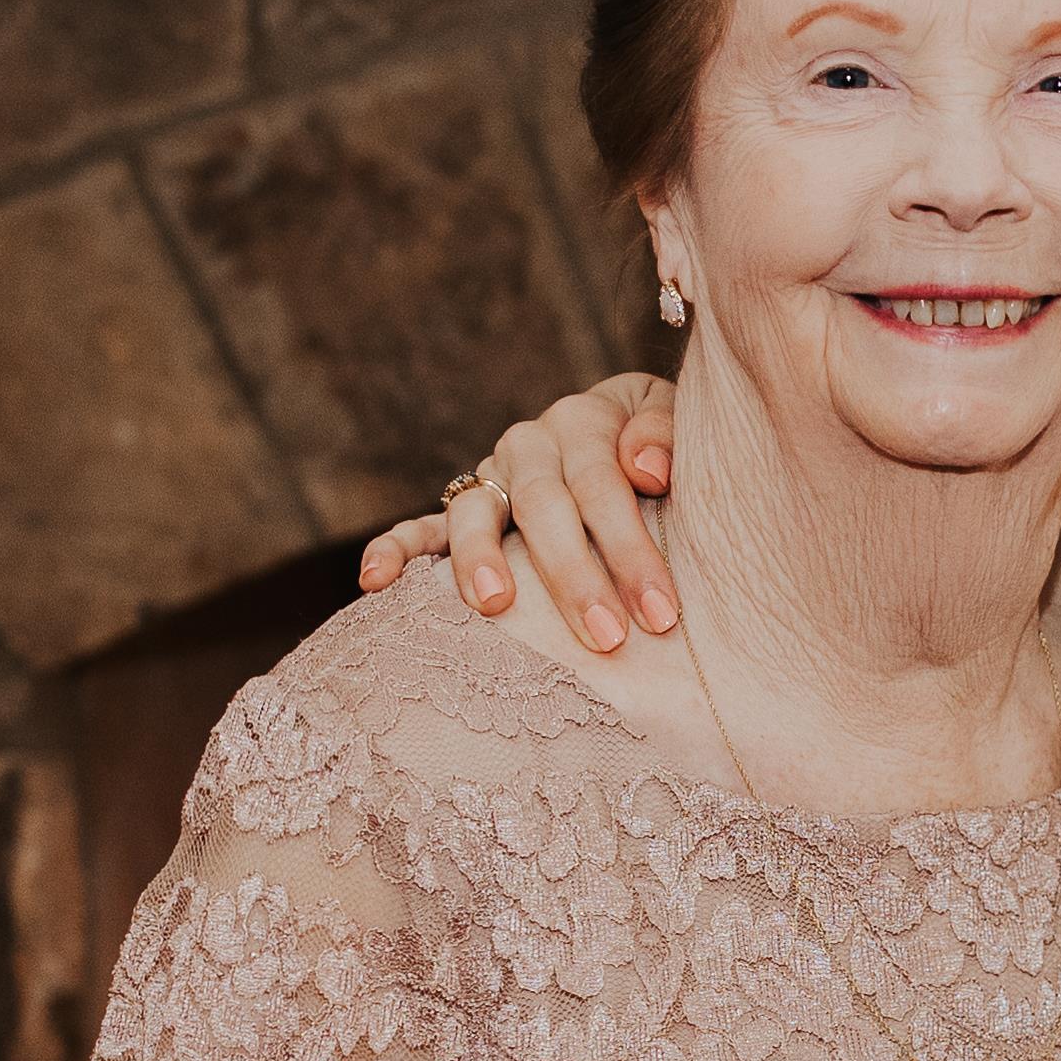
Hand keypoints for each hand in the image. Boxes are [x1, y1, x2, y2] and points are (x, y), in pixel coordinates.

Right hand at [353, 375, 678, 652]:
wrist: (635, 440)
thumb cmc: (668, 456)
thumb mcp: (685, 426)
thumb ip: (668, 436)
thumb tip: (645, 467)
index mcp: (586, 420)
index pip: (605, 486)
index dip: (631, 550)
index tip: (659, 614)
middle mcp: (532, 443)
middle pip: (545, 508)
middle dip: (575, 577)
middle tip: (606, 639)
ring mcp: (491, 476)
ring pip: (476, 514)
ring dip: (480, 559)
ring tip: (495, 606)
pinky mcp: (462, 509)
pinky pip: (419, 528)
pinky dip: (392, 550)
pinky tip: (374, 584)